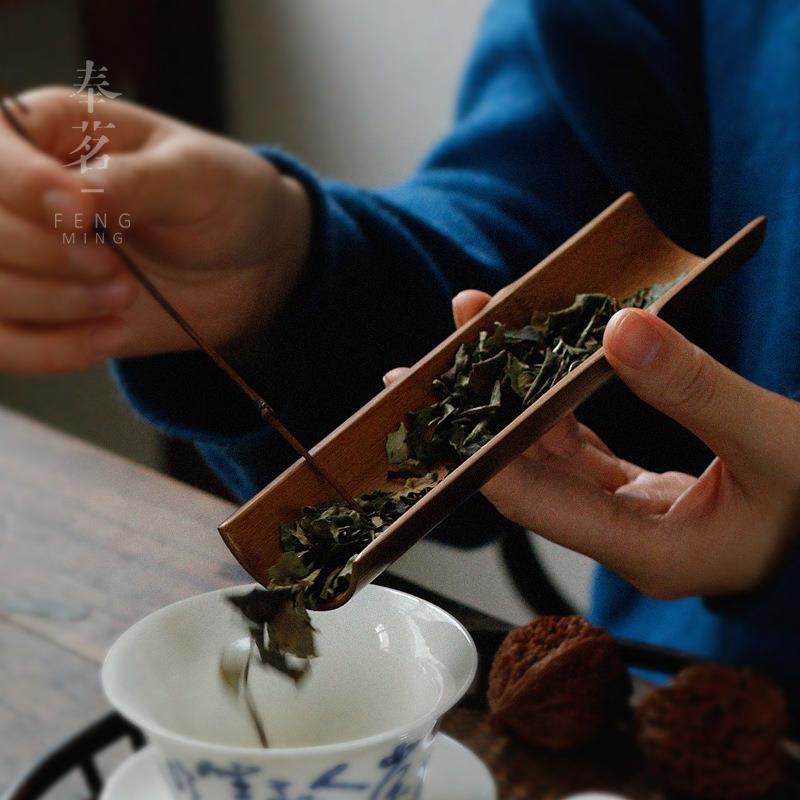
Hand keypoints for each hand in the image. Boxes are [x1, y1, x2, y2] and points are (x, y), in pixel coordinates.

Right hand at [0, 87, 310, 372]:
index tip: (82, 214)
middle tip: (116, 269)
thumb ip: (134, 180)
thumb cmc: (223, 200)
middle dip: (44, 254)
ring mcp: (26, 256)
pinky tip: (110, 337)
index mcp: (51, 131)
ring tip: (125, 296)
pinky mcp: (40, 312)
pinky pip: (5, 345)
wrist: (249, 267)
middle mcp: (22, 193)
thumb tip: (73, 194)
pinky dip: (50, 350)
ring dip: (53, 304)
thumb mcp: (197, 177)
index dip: (23, 186)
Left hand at [384, 290, 799, 598]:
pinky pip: (578, 448)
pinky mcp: (638, 493)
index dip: (480, 448)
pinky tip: (528, 369)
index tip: (437, 400)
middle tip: (419, 369)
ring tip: (472, 338)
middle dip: (476, 417)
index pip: (535, 501)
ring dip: (510, 398)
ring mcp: (629, 517)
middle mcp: (625, 541)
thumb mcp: (772, 438)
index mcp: (650, 552)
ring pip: (549, 456)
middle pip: (527, 476)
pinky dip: (554, 405)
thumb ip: (695, 387)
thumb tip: (619, 329)